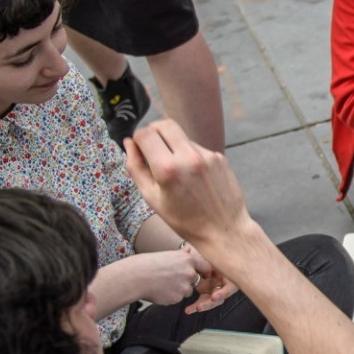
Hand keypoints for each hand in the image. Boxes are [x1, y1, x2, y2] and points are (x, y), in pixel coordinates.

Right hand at [120, 249, 204, 306]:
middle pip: (195, 279)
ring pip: (187, 291)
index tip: (203, 274)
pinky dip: (171, 296)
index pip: (205, 267)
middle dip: (186, 281)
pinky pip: (178, 298)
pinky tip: (159, 290)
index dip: (204, 271)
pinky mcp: (178, 298)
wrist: (135, 277)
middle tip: (170, 278)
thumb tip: (189, 248)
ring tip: (162, 284)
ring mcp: (184, 286)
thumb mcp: (167, 255)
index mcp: (188, 259)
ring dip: (179, 290)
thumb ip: (181, 255)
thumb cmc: (148, 264)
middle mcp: (189, 272)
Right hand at [123, 121, 253, 250]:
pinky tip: (193, 176)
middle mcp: (189, 157)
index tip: (139, 150)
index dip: (138, 139)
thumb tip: (129, 143)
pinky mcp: (220, 158)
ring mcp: (207, 156)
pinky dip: (190, 156)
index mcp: (168, 169)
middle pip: (165, 124)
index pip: (146, 134)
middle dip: (154, 132)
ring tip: (176, 171)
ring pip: (182, 136)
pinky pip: (198, 148)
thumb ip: (136, 168)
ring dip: (173, 146)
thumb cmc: (184, 220)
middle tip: (152, 149)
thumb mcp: (152, 198)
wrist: (224, 230)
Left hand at [181, 245, 237, 313]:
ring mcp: (215, 288)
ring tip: (191, 309)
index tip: (214, 296)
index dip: (223, 292)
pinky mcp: (206, 293)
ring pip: (211, 301)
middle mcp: (223, 283)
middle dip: (210, 303)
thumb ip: (204, 256)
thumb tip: (199, 252)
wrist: (198, 255)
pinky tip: (188, 310)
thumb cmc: (207, 253)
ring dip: (202, 305)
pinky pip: (202, 301)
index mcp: (228, 274)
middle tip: (200, 307)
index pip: (229, 287)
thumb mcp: (208, 254)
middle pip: (220, 296)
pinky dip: (195, 305)